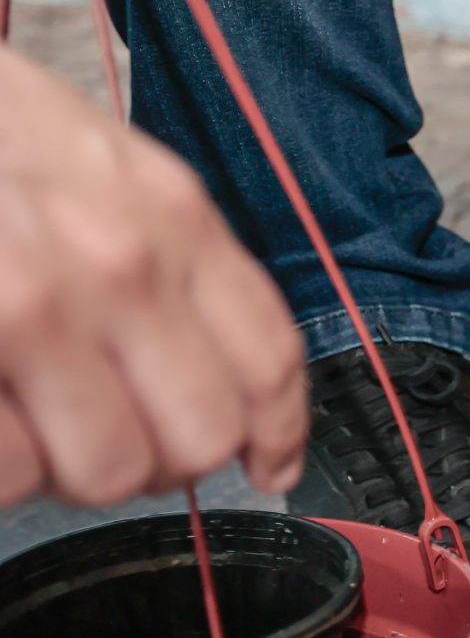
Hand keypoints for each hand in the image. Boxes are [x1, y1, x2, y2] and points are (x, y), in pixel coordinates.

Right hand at [0, 49, 307, 505]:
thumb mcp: (97, 162)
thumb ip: (167, 255)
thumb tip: (211, 374)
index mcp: (169, 215)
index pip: (269, 359)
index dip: (275, 432)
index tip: (267, 467)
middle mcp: (117, 264)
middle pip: (202, 436)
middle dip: (165, 459)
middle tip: (116, 442)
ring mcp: (30, 308)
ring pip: (111, 470)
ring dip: (74, 472)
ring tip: (36, 426)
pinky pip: (13, 475)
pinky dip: (6, 474)